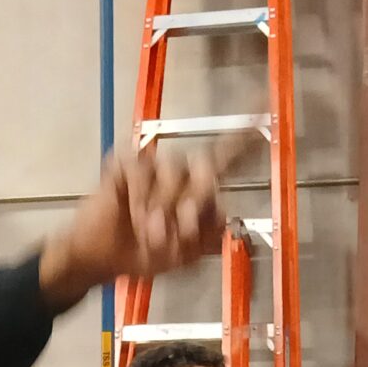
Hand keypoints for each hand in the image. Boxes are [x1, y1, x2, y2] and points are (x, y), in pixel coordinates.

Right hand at [38, 145, 240, 308]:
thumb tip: (210, 208)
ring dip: (161, 209)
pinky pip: (141, 171)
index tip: (263, 106)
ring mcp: (151, 165)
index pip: (226, 160)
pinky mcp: (125, 163)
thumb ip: (209, 235)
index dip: (243, 137)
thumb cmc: (145, 255)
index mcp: (199, 191)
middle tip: (180, 227)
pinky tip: (131, 214)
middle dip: (196, 199)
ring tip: (149, 231)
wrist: (104, 260)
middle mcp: (179, 171)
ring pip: (172, 170)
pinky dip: (139, 199)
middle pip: (205, 164)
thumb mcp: (188, 256)